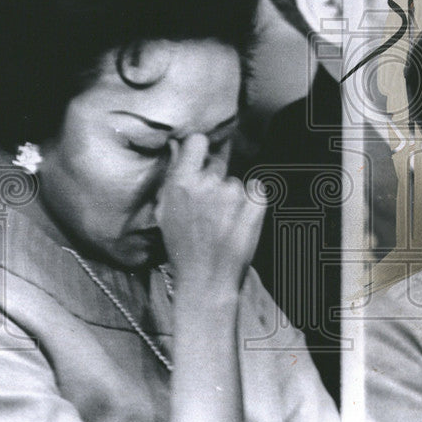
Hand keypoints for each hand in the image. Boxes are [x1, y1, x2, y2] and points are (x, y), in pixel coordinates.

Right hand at [155, 134, 263, 293]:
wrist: (206, 279)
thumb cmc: (182, 248)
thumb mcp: (165, 212)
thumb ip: (171, 178)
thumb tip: (177, 148)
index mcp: (182, 183)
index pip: (197, 141)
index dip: (200, 149)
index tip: (201, 158)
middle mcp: (209, 183)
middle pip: (217, 164)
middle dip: (214, 180)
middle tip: (210, 208)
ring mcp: (234, 194)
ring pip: (235, 183)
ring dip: (231, 197)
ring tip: (222, 223)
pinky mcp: (256, 205)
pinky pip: (257, 190)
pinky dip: (252, 202)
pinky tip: (239, 221)